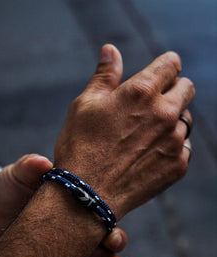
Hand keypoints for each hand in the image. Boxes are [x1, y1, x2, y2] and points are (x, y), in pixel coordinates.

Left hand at [0, 154, 134, 256]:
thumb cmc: (11, 185)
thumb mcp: (20, 173)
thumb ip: (30, 167)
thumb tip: (42, 163)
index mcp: (75, 212)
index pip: (99, 224)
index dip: (110, 232)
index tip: (114, 241)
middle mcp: (73, 237)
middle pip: (100, 254)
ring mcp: (59, 256)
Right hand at [55, 45, 194, 218]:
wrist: (87, 195)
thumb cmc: (80, 148)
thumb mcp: (85, 105)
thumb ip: (104, 75)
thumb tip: (111, 50)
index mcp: (142, 91)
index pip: (171, 63)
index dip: (165, 66)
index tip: (159, 74)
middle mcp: (165, 113)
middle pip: (187, 88)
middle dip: (173, 91)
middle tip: (151, 105)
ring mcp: (174, 141)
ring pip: (186, 121)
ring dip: (171, 122)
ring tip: (145, 136)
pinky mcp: (177, 165)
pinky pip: (184, 148)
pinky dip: (171, 147)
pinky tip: (148, 156)